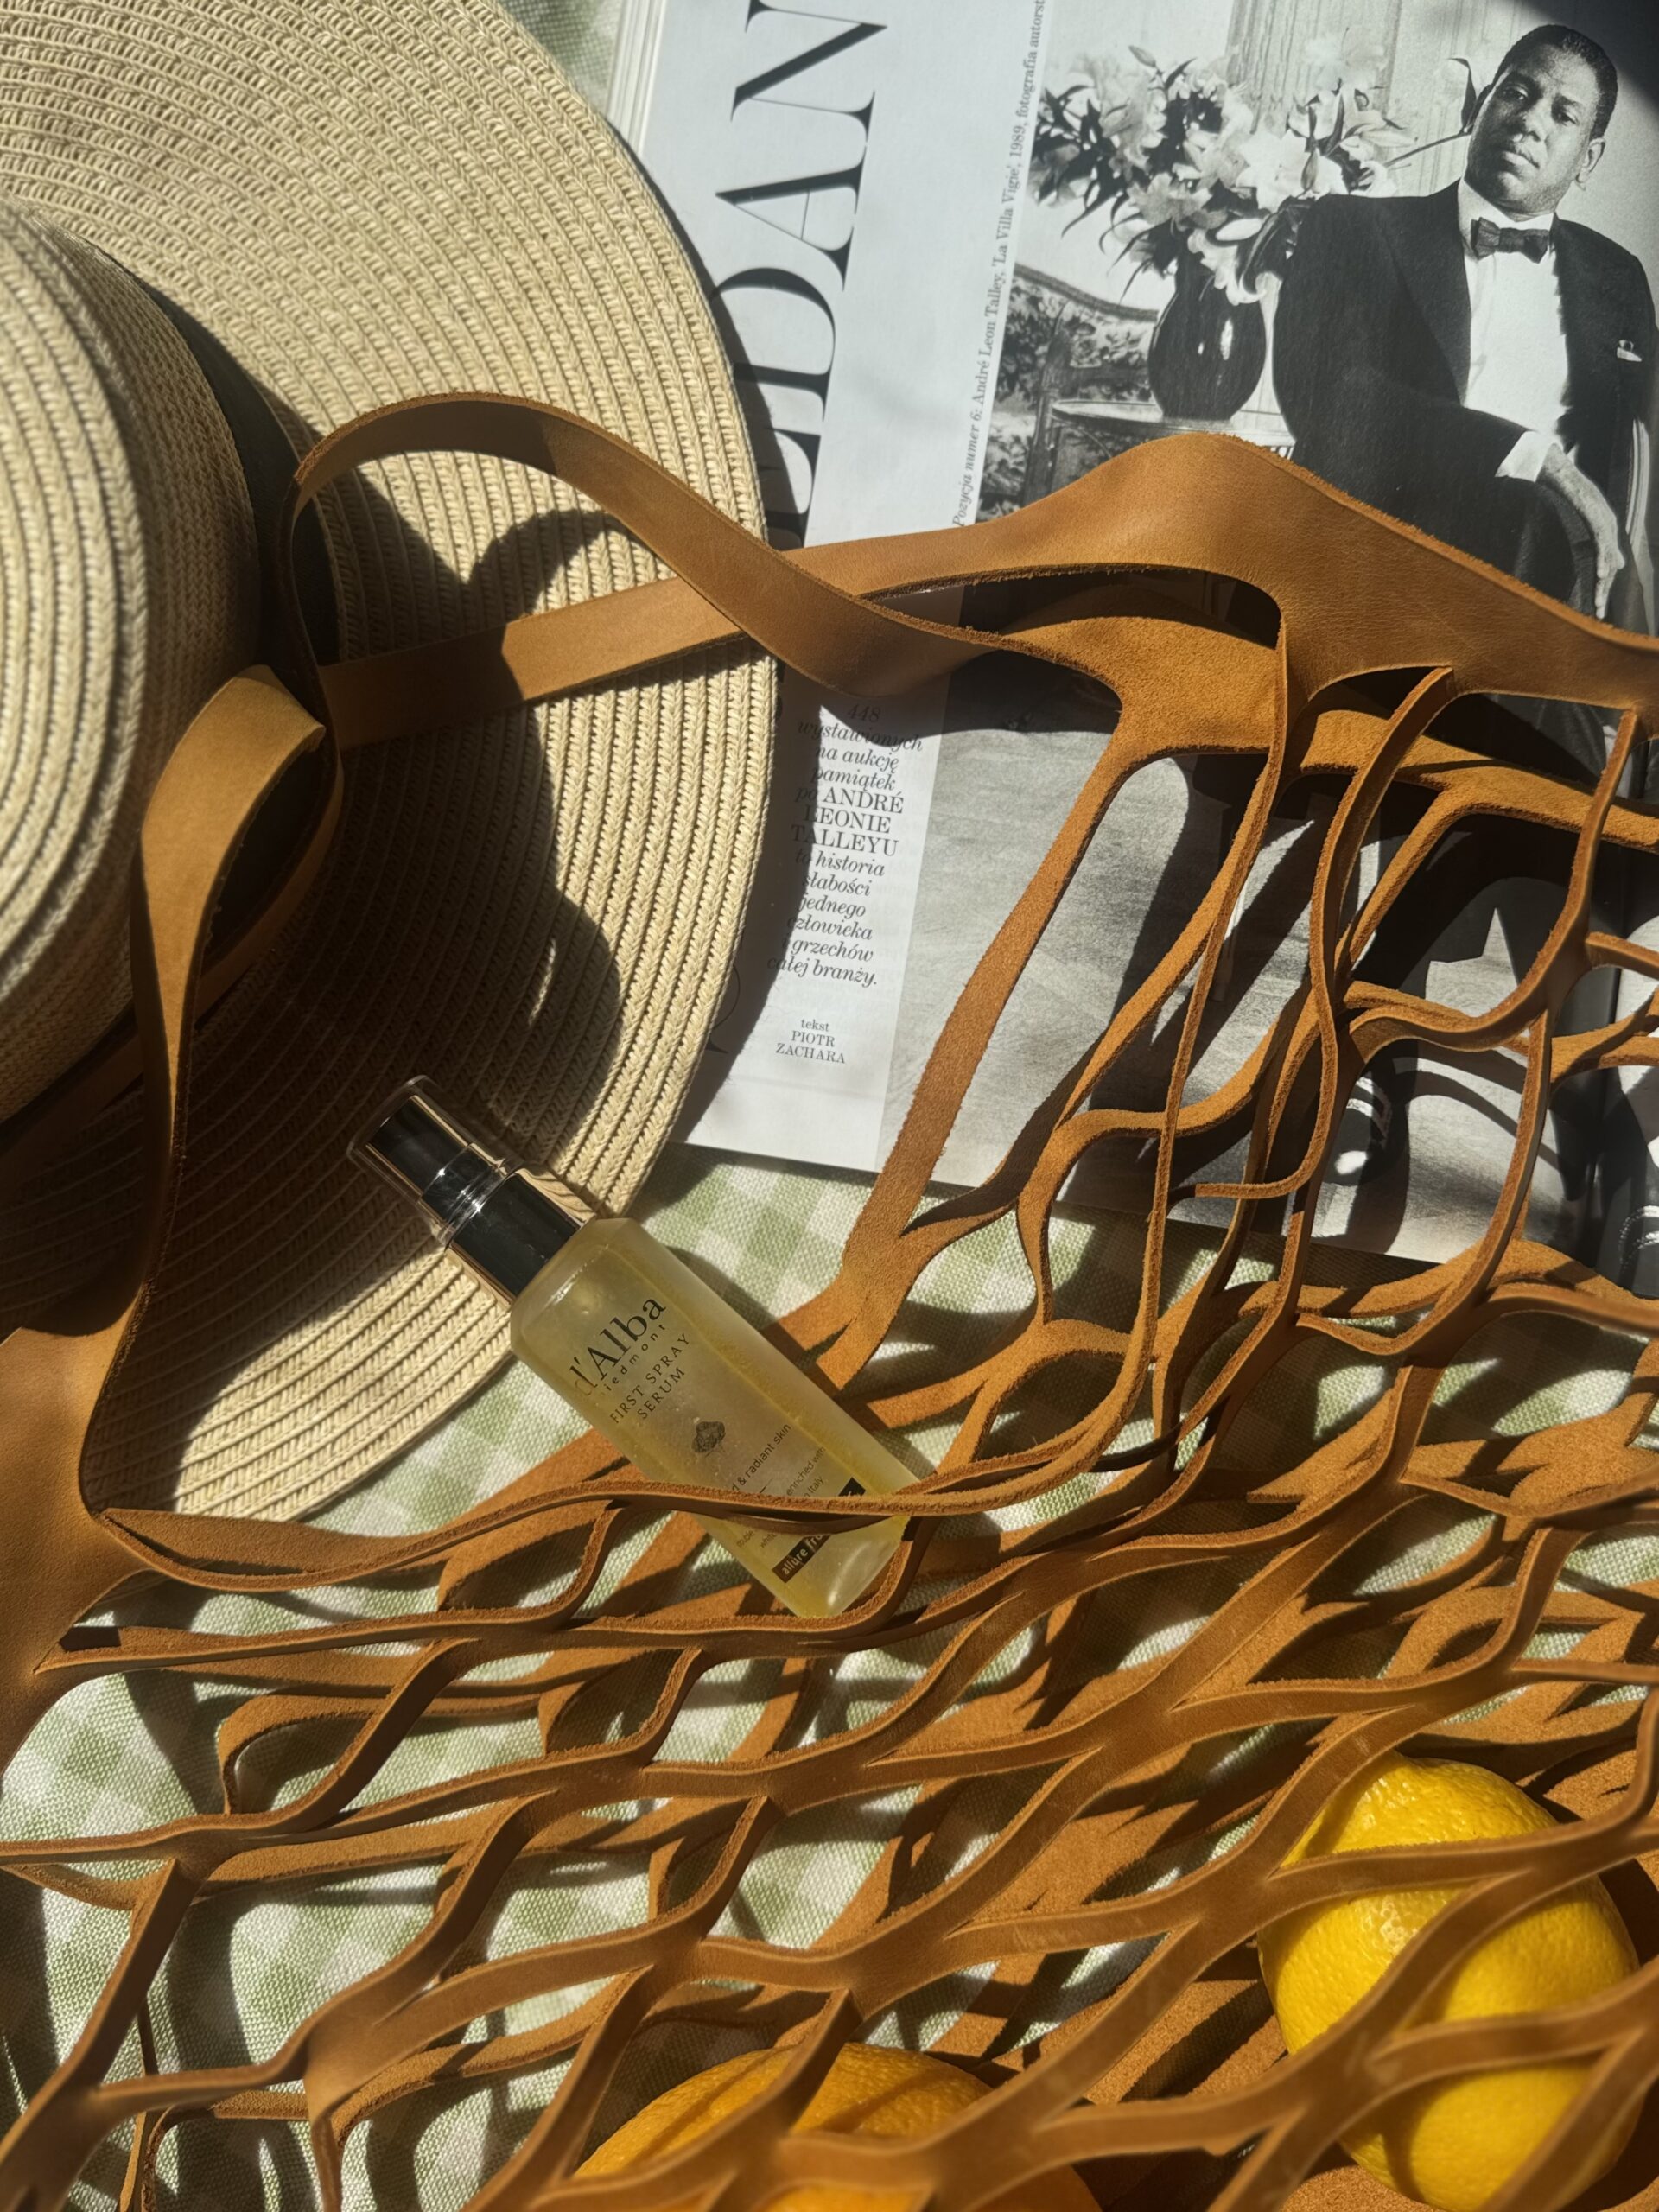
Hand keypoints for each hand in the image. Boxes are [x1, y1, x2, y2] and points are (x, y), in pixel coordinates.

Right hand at [1538, 442, 1624, 616]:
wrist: (1550, 467)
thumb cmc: (1556, 492)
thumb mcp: (1571, 519)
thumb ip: (1579, 536)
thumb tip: (1582, 551)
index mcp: (1599, 528)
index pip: (1606, 562)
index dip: (1602, 586)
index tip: (1595, 607)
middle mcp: (1606, 524)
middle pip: (1609, 563)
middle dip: (1604, 590)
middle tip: (1598, 612)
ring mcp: (1602, 517)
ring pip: (1608, 555)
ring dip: (1605, 580)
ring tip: (1599, 601)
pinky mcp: (1593, 511)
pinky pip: (1601, 539)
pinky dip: (1603, 557)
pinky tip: (1602, 573)